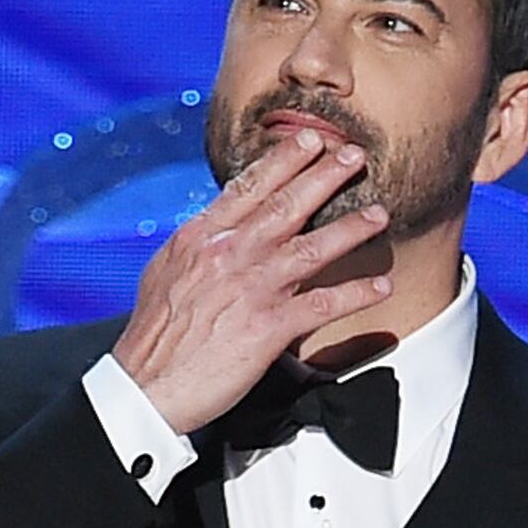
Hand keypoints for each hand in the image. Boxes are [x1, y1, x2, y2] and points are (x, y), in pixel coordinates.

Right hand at [108, 126, 395, 432]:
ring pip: (313, 248)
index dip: (284, 160)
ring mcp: (251, 288)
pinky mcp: (269, 327)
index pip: (249, 186)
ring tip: (378, 215)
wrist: (146, 386)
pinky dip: (356, 294)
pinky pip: (323, 304)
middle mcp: (228, 254)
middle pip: (286, 205)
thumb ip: (197, 246)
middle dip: (326, 176)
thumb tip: (214, 228)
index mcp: (200, 237)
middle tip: (354, 156)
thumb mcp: (165, 273)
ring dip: (352, 229)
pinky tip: (381, 287)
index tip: (308, 141)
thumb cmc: (153, 337)